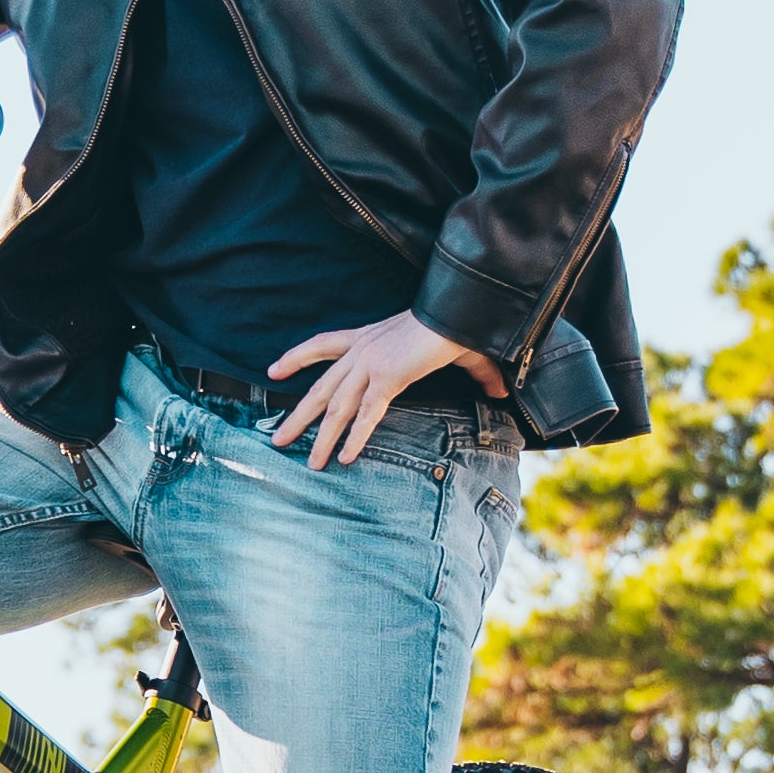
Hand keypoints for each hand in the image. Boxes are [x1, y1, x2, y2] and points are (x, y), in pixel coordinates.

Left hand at [266, 313, 500, 469]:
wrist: (463, 310)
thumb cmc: (460, 324)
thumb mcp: (459, 351)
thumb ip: (476, 374)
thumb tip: (500, 390)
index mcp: (368, 337)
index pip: (322, 344)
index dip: (297, 357)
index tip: (273, 370)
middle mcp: (362, 349)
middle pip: (320, 387)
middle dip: (298, 415)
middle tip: (276, 438)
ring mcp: (371, 363)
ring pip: (338, 408)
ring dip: (322, 439)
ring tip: (310, 463)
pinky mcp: (387, 376)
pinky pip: (366, 414)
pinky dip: (355, 438)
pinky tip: (345, 458)